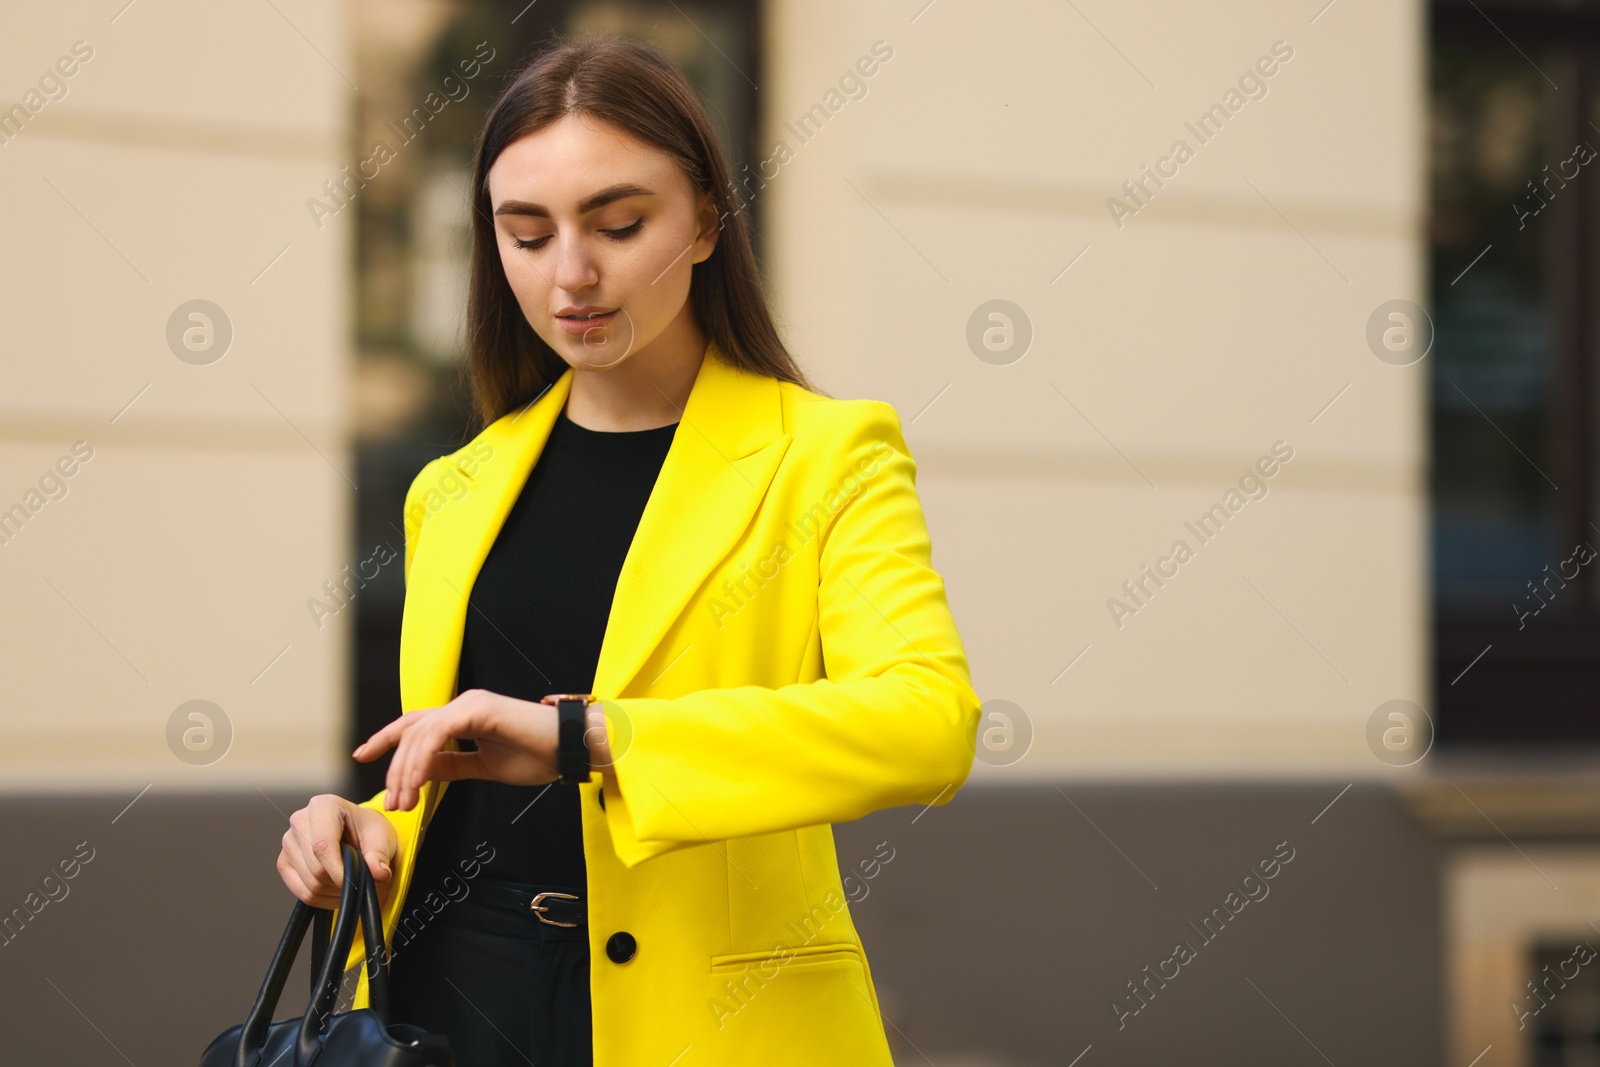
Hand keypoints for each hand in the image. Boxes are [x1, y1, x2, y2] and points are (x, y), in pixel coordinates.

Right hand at [277, 794, 397, 908]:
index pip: (323, 845)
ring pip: (309, 883)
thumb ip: (379, 855)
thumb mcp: (382, 837)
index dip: (338, 870)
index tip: (355, 883)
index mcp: (323, 806)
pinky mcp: (284, 861)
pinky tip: (336, 891)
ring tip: (350, 883)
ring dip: (332, 892)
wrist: (358, 834)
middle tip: (359, 881)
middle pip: (315, 868)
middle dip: (340, 883)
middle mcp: (300, 820)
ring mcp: (289, 842)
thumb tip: (380, 873)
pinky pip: (300, 891)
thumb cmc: (368, 831)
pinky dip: (321, 899)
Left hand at [353, 689, 559, 811]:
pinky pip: (438, 734)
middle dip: (392, 764)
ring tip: (404, 800)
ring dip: (406, 770)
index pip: (415, 726)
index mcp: (464, 715)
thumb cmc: (537, 756)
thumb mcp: (484, 766)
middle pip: (410, 729)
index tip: (363, 757)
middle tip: (389, 800)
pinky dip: (423, 759)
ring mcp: (470, 704)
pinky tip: (418, 781)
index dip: (386, 740)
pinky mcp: (478, 709)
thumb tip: (420, 773)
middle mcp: (463, 705)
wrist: (571, 748)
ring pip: (420, 733)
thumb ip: (452, 766)